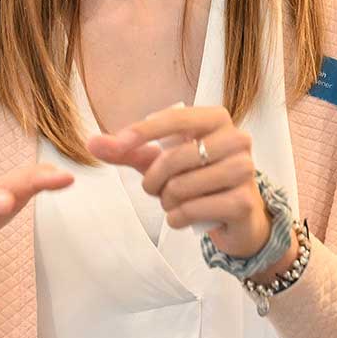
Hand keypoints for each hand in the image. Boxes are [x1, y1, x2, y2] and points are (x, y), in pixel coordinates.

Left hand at [89, 105, 271, 261]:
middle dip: (153, 181)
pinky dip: (177, 219)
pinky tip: (184, 217)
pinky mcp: (244, 202)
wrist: (237, 215)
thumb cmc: (197, 178)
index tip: (117, 144)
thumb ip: (128, 151)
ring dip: (166, 201)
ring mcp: (245, 170)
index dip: (143, 131)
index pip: (175, 118)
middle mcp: (237, 139)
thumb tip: (92, 143)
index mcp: (217, 119)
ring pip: (180, 187)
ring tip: (175, 202)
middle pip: (173, 159)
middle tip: (156, 190)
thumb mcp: (161, 161)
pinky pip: (191, 211)